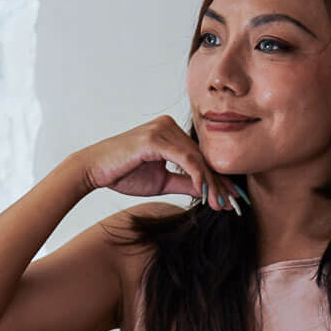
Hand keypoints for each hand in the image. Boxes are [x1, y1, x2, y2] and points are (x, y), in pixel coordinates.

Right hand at [74, 115, 247, 208]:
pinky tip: (206, 192)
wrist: (95, 169)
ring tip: (223, 203)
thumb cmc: (123, 173)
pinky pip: (184, 158)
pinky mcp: (156, 138)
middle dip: (220, 183)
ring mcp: (163, 129)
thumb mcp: (161, 182)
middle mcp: (169, 126)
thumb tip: (207, 190)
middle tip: (236, 204)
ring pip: (197, 159)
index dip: (217, 178)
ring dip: (212, 183)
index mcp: (170, 133)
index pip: (200, 158)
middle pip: (202, 157)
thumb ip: (184, 183)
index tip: (232, 199)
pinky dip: (197, 176)